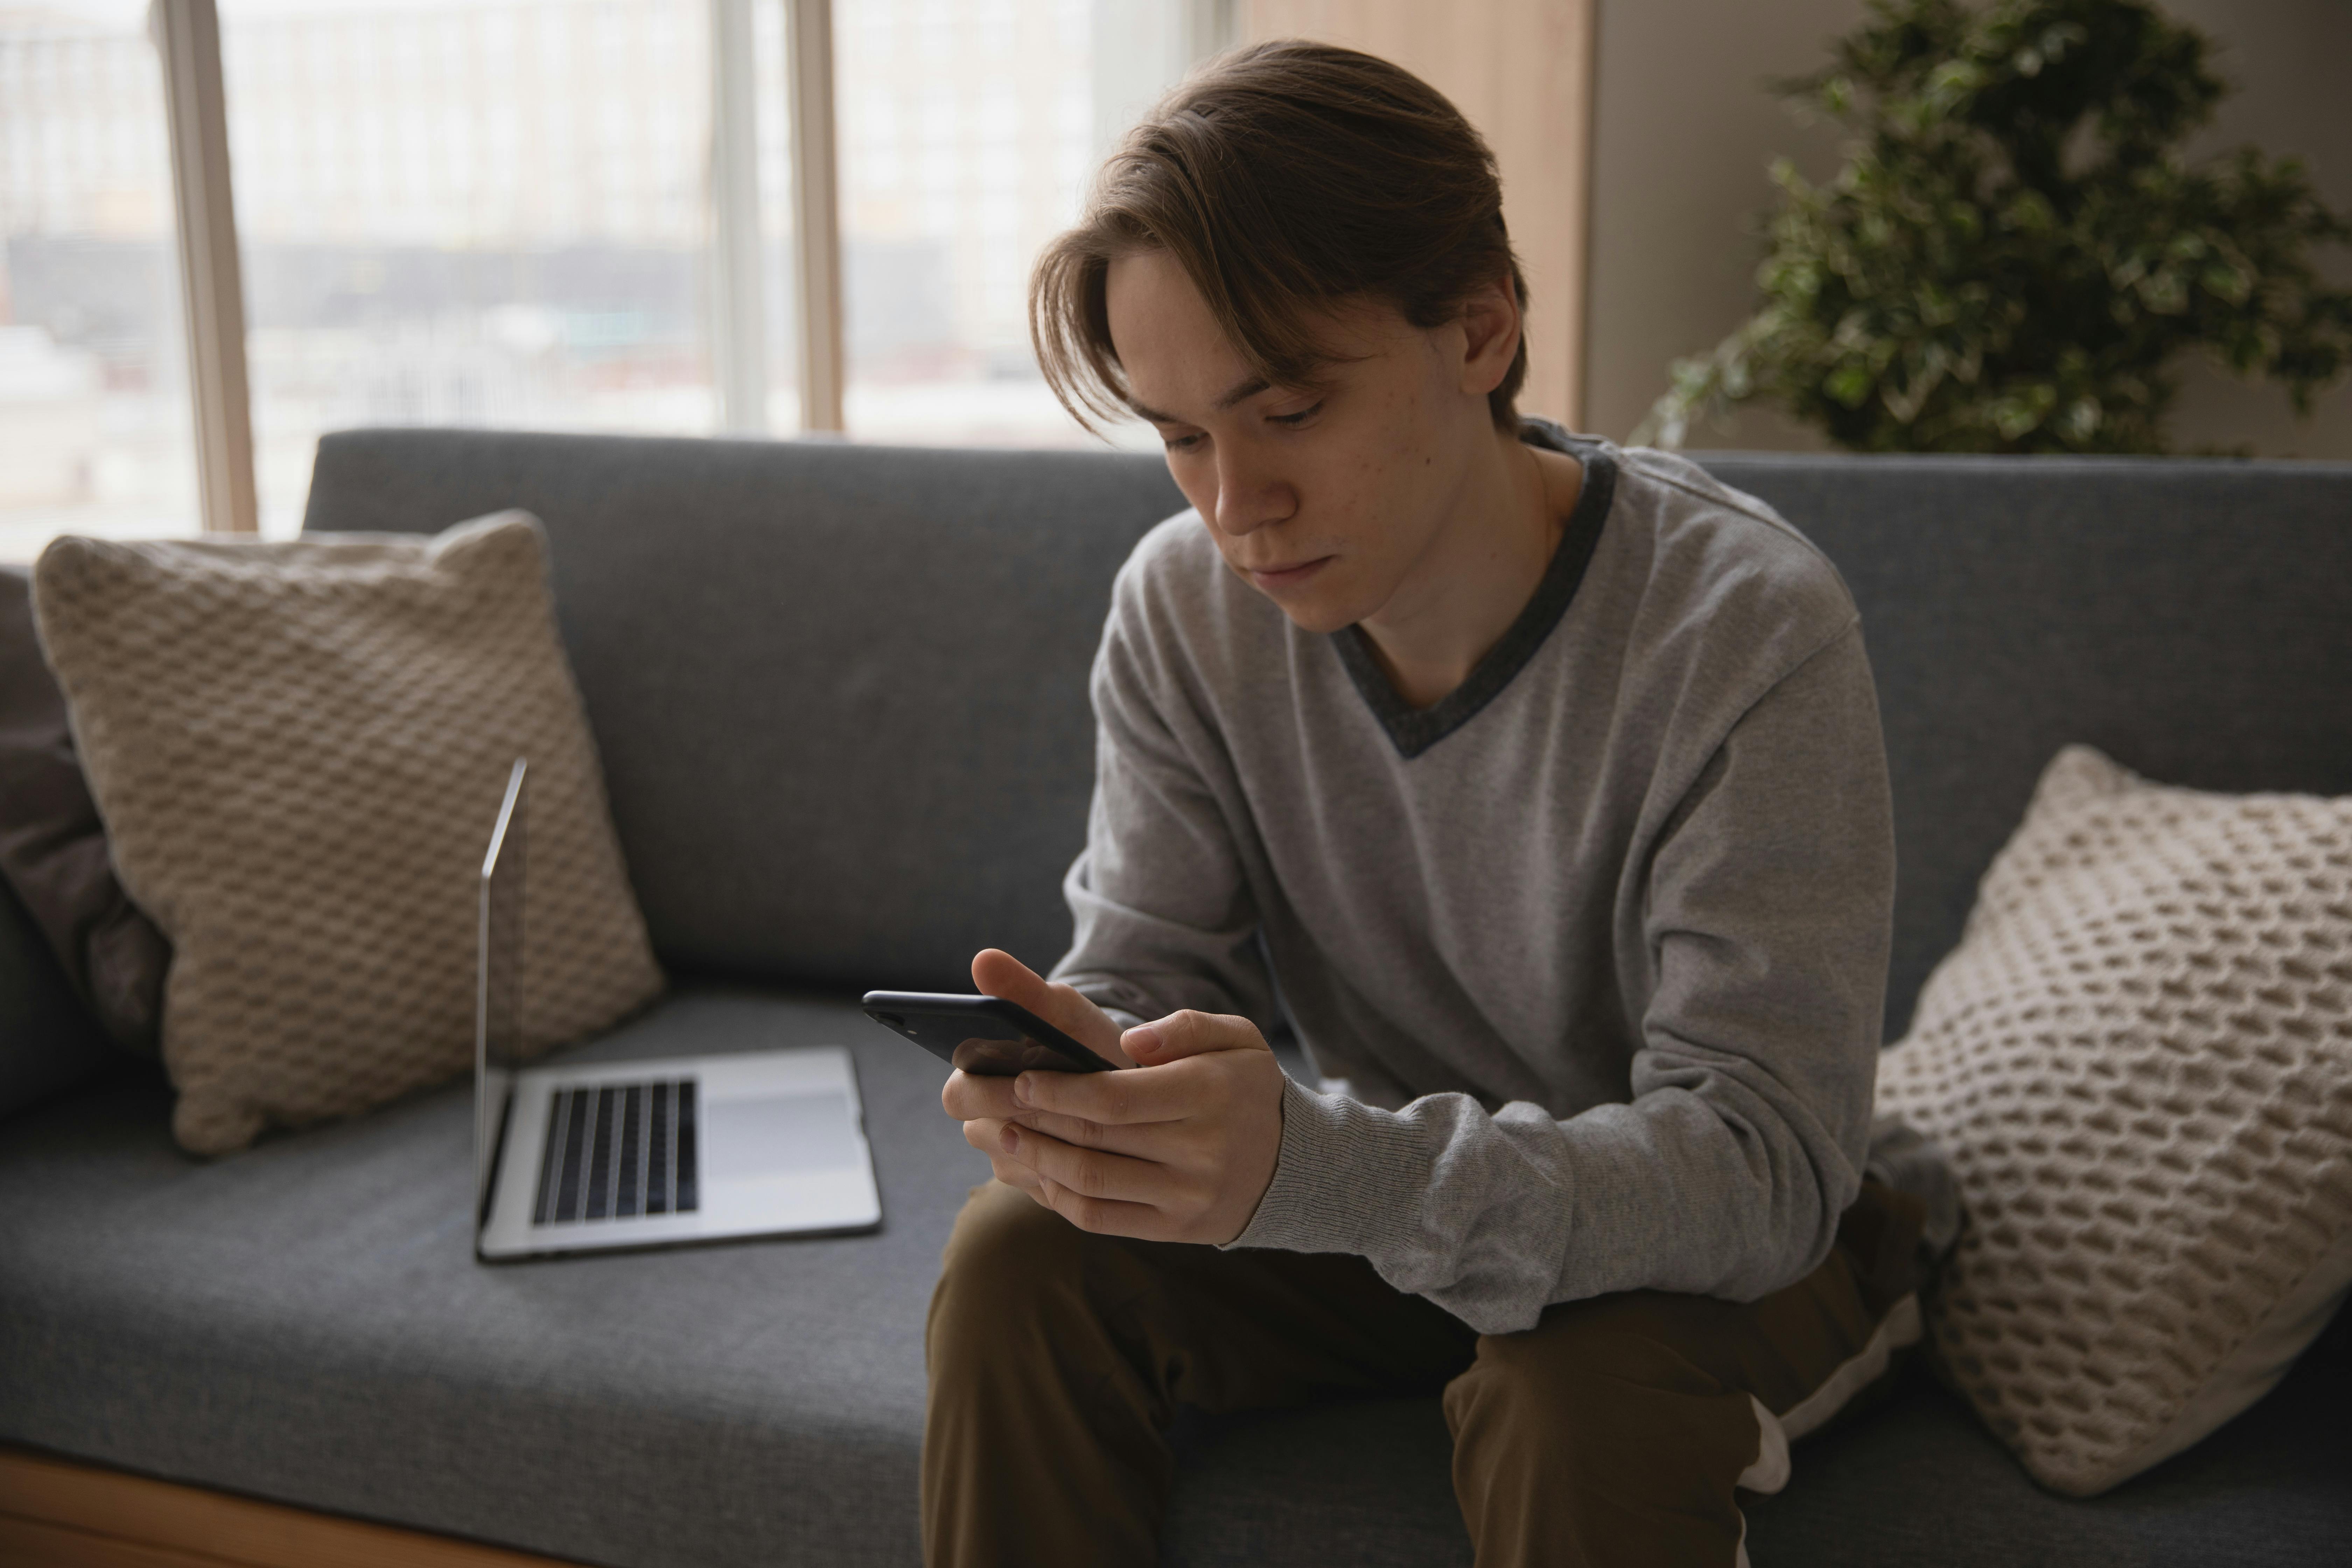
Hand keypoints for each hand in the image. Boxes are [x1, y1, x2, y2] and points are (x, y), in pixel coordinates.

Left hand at [939, 949, 1285, 1244]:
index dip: (1060, 1090)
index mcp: (1209, 1094)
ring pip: (1089, 1181)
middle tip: (974, 1097)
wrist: (1295, 1163)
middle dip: (1025, 1116)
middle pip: (1092, 1136)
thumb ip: (1187, 1027)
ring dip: (1030, 1157)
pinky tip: (1027, 1169)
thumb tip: (1134, 1041)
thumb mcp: (1238, 1037)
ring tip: (988, 1132)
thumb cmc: (1247, 1087)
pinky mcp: (1175, 1229)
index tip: (1018, 1077)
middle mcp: (1199, 1150)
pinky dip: (1055, 1194)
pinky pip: (1100, 1217)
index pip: (1117, 1097)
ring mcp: (1186, 1196)